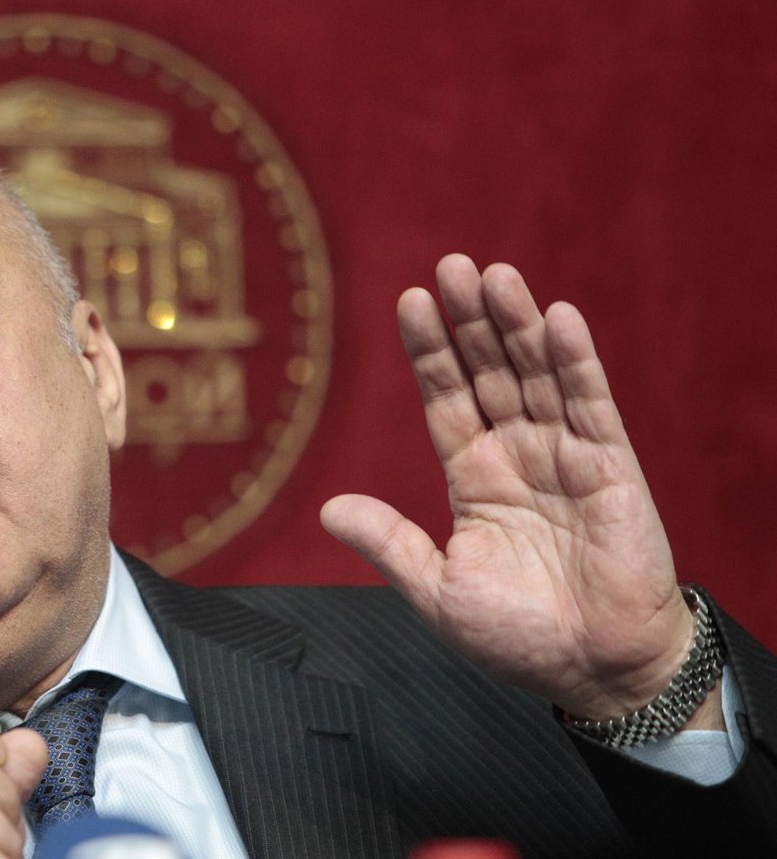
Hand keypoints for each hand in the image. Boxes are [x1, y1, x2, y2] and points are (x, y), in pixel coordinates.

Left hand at [321, 254, 697, 720]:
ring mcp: (564, 454)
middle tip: (451, 265)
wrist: (594, 672)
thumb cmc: (519, 636)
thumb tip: (327, 509)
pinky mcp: (610, 466)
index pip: (446, 397)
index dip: (430, 350)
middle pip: (489, 371)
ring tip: (493, 274)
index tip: (410, 300)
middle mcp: (517, 454)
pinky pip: (590, 404)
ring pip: (535, 374)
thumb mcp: (438, 588)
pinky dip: (575, 360)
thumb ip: (389, 541)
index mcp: (474, 477)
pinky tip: (555, 318)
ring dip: (516, 323)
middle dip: (470, 320)